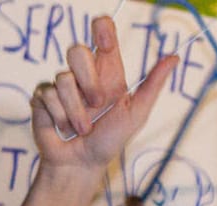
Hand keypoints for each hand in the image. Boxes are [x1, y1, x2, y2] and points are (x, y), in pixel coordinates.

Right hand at [30, 16, 173, 173]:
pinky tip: (64, 128)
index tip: (105, 38)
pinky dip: (61, 117)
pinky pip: (48, 95)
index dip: (102, 28)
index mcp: (107, 71)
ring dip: (77, 112)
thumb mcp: (136, 113)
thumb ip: (153, 85)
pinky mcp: (42, 97)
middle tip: (98, 105)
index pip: (102, 33)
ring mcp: (60, 84)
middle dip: (89, 82)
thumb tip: (174, 58)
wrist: (82, 165)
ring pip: (64, 79)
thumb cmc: (109, 141)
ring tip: (83, 129)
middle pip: (77, 51)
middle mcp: (83, 74)